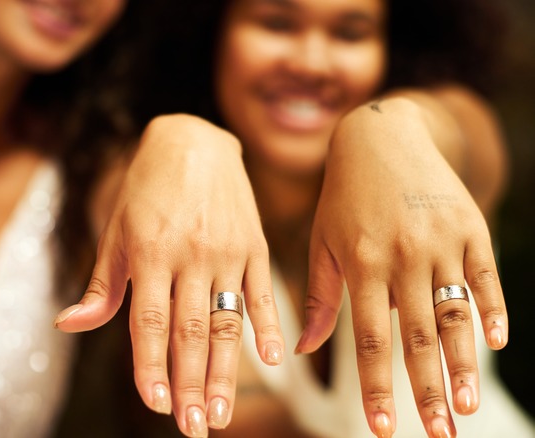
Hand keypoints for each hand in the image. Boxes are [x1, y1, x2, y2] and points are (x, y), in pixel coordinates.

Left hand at [54, 114, 284, 436]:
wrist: (193, 141)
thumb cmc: (146, 190)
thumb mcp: (116, 231)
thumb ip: (101, 285)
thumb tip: (68, 326)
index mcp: (150, 253)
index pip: (150, 321)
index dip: (151, 365)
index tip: (154, 403)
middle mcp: (191, 255)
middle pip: (191, 330)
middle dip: (190, 383)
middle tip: (194, 426)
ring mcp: (227, 251)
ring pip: (227, 320)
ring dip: (225, 370)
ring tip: (222, 410)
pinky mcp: (254, 245)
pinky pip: (263, 292)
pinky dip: (269, 326)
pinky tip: (271, 361)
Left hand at [298, 97, 507, 437]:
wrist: (380, 137)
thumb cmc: (342, 200)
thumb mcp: (322, 244)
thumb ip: (319, 299)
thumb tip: (302, 352)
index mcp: (362, 264)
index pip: (370, 340)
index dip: (377, 387)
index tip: (380, 429)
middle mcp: (402, 256)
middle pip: (417, 336)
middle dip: (427, 391)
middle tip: (439, 435)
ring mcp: (440, 241)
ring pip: (454, 313)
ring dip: (463, 364)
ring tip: (468, 407)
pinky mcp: (470, 227)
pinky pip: (485, 276)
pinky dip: (492, 309)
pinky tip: (494, 342)